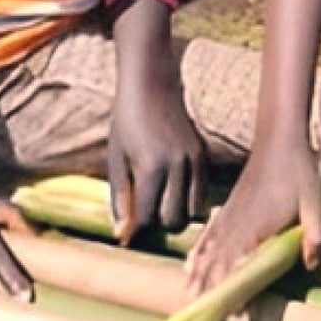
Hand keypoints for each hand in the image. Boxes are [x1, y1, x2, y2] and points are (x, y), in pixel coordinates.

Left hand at [108, 74, 206, 243]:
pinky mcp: (203, 156)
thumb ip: (119, 198)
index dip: (136, 228)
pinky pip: (204, 195)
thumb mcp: (116, 158)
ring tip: (162, 204)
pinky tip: (176, 194)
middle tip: (146, 211)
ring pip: (194, 213)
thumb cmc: (127, 121)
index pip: (147, 218)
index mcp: (151, 167)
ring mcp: (194, 160)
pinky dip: (192, 202)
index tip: (129, 227)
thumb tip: (123, 235)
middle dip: (158, 223)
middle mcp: (177, 165)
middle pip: (174, 221)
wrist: (151, 85)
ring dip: (178, 215)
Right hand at [186, 137, 320, 293]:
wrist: (279, 134)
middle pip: (220, 259)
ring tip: (187, 290)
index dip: (230, 284)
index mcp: (259, 223)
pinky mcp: (230, 204)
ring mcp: (232, 212)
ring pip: (211, 247)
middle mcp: (240, 221)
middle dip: (207, 284)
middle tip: (193, 305)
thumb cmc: (298, 168)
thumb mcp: (314, 201)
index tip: (222, 304)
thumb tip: (311, 263)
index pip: (240, 261)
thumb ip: (314, 233)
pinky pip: (211, 231)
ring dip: (199, 270)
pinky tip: (192, 260)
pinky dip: (200, 249)